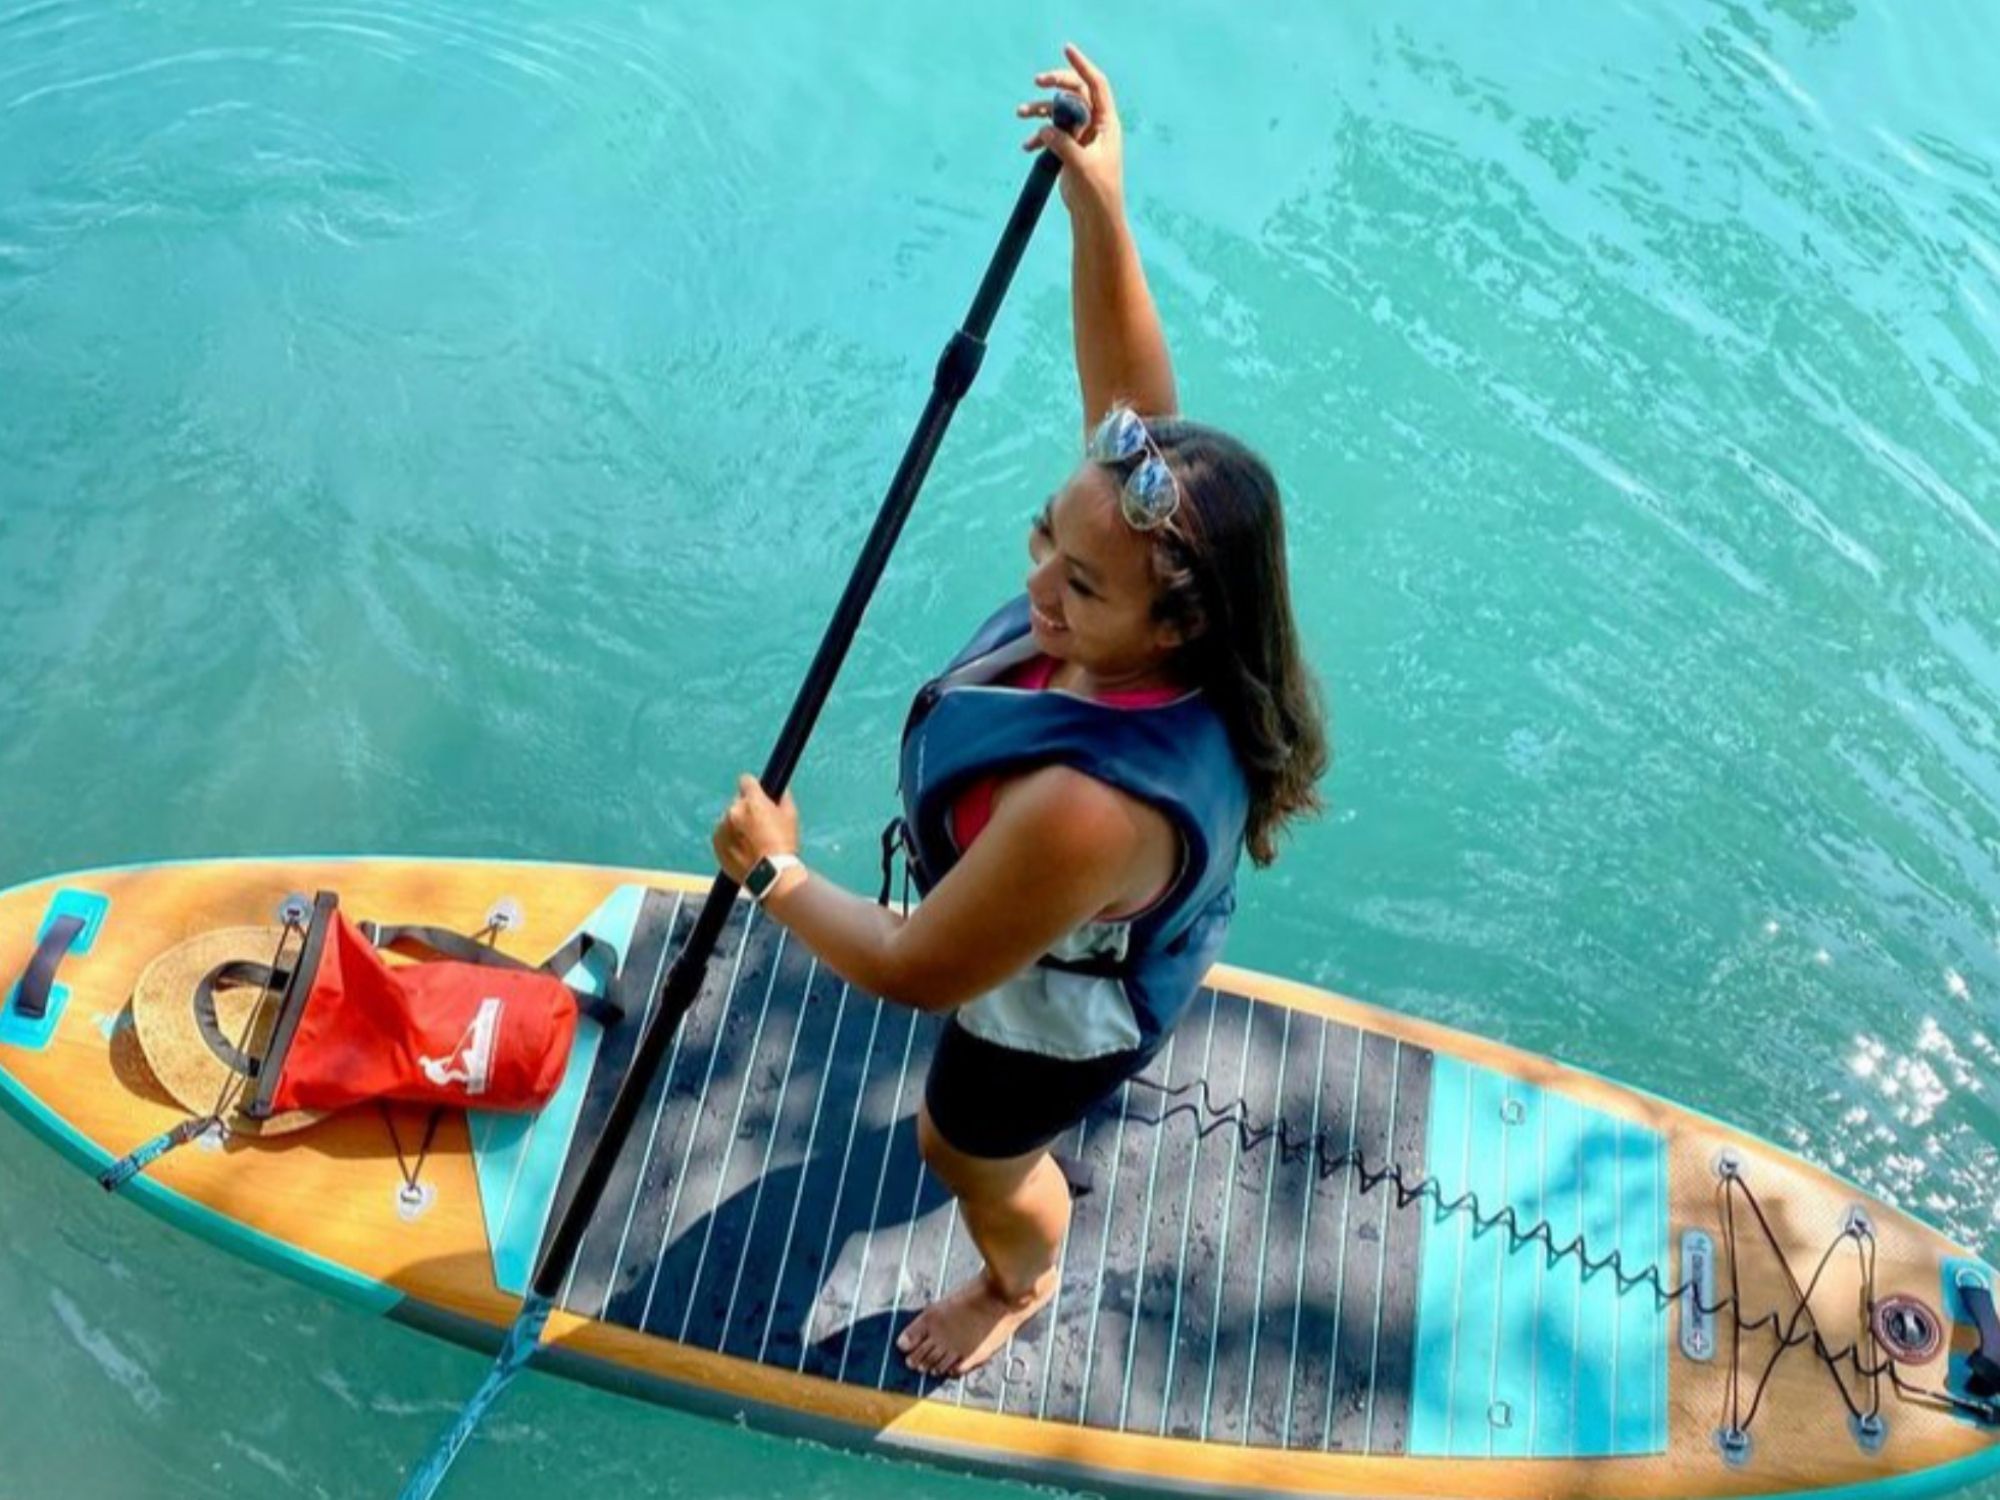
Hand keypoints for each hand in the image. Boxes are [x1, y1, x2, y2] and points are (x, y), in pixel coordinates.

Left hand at [712, 774, 799, 883]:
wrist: (772, 875)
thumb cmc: (784, 845)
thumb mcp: (791, 816)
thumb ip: (782, 797)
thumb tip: (778, 789)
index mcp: (752, 801)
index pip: (746, 781)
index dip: (753, 788)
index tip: (757, 795)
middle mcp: (734, 811)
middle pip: (738, 802)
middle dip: (747, 809)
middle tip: (759, 825)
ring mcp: (723, 828)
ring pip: (729, 819)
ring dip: (738, 825)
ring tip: (752, 842)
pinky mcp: (716, 843)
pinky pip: (722, 835)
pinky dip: (731, 839)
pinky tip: (744, 850)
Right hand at [1018, 43, 1123, 219]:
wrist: (1095, 216)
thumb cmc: (1097, 192)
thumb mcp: (1081, 166)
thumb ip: (1064, 144)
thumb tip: (1044, 129)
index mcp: (1106, 123)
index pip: (1096, 85)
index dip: (1082, 65)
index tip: (1066, 50)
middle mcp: (1095, 125)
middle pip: (1075, 92)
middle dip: (1056, 83)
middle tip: (1037, 81)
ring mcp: (1082, 137)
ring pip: (1059, 112)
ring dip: (1040, 109)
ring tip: (1020, 113)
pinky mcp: (1070, 150)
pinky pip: (1052, 134)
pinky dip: (1039, 136)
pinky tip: (1027, 147)